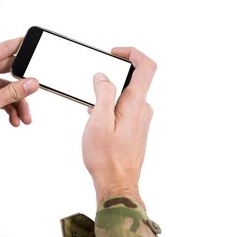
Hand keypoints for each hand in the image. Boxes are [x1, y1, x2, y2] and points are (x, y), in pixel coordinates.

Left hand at [0, 38, 38, 149]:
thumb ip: (12, 93)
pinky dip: (8, 108)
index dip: (22, 46)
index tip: (38, 45)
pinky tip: (15, 121)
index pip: (4, 48)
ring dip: (17, 103)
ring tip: (25, 119)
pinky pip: (0, 97)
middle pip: (9, 71)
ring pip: (6, 88)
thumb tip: (33, 83)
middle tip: (36, 93)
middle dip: (22, 87)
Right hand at [82, 47, 156, 207]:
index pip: (145, 66)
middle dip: (111, 77)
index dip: (132, 53)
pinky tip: (95, 120)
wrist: (116, 183)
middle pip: (134, 79)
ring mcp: (140, 120)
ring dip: (107, 96)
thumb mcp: (98, 121)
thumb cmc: (106, 157)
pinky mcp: (135, 129)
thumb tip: (102, 76)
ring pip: (125, 96)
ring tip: (89, 108)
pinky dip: (109, 108)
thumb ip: (102, 93)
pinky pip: (123, 109)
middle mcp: (142, 109)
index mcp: (135, 103)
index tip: (114, 53)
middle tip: (91, 84)